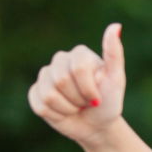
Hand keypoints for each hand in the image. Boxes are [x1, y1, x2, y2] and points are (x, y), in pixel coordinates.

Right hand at [27, 23, 125, 146]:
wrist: (97, 125)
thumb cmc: (109, 101)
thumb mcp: (116, 79)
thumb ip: (114, 53)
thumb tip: (116, 26)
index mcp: (80, 54)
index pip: (78, 68)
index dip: (89, 88)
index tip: (98, 97)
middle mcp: (60, 61)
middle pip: (61, 80)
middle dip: (79, 98)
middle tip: (88, 102)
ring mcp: (45, 76)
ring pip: (49, 95)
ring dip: (68, 108)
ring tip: (77, 106)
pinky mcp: (35, 92)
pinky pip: (40, 105)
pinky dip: (56, 114)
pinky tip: (64, 112)